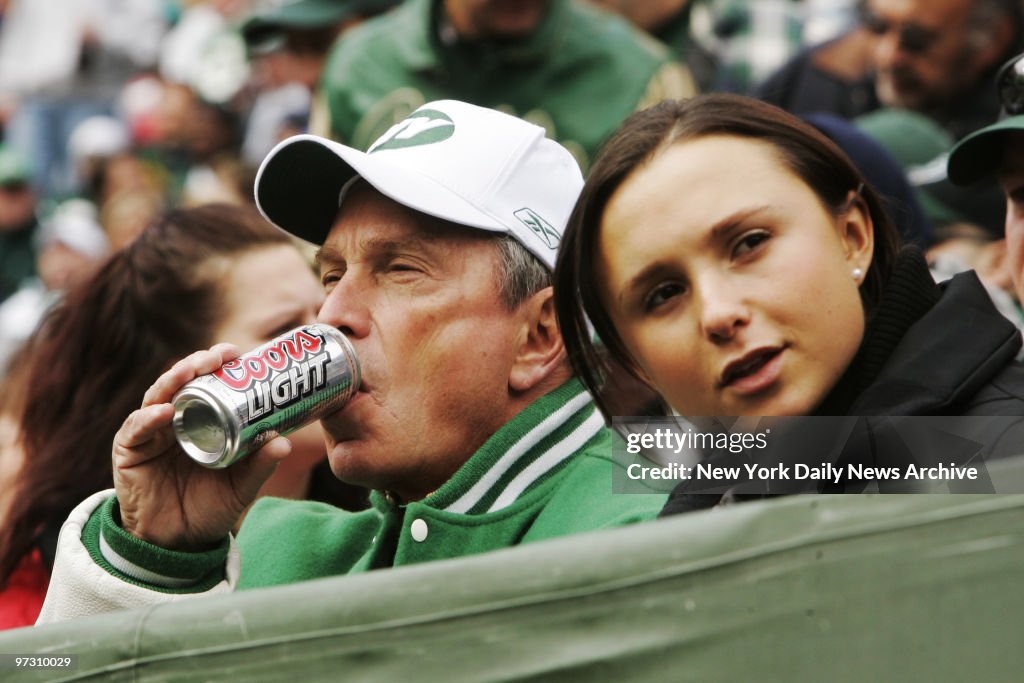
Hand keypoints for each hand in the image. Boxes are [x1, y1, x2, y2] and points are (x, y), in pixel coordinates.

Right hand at [111, 344, 291, 550]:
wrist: (178, 544)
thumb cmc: (210, 507)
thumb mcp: (241, 486)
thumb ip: (259, 465)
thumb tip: (284, 442)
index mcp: (199, 422)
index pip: (206, 385)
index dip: (218, 366)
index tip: (236, 353)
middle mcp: (173, 421)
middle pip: (181, 384)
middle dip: (197, 364)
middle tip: (218, 355)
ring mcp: (149, 434)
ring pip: (157, 398)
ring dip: (173, 380)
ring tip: (191, 370)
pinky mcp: (128, 452)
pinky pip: (135, 429)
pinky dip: (148, 418)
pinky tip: (164, 411)